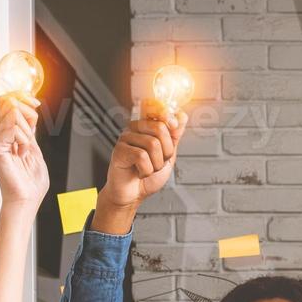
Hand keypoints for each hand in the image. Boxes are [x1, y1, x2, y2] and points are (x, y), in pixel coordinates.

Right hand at [0, 95, 48, 207]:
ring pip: (12, 113)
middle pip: (7, 102)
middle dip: (28, 109)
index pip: (6, 102)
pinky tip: (23, 152)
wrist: (26, 199)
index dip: (22, 97)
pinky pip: (12, 128)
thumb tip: (29, 110)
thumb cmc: (30, 180)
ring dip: (28, 129)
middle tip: (33, 128)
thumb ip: (28, 130)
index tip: (36, 103)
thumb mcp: (34, 148)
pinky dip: (24, 138)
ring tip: (26, 148)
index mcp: (5, 134)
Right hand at [100, 98, 186, 216]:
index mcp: (146, 127)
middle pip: (160, 128)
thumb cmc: (147, 175)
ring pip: (153, 144)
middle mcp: (135, 129)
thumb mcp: (168, 155)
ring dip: (156, 164)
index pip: (155, 108)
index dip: (167, 113)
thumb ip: (174, 136)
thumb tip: (182, 115)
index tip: (174, 125)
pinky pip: (141, 156)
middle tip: (158, 162)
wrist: (133, 194)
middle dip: (167, 151)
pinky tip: (139, 172)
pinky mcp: (119, 151)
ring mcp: (125, 138)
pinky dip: (146, 170)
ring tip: (147, 168)